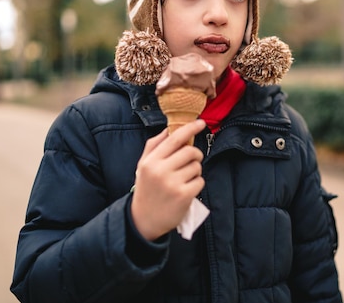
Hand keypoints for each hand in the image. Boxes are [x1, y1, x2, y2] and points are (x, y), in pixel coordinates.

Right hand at [130, 119, 205, 240]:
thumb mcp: (143, 166)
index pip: (174, 139)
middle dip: (195, 154)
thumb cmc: (146, 189)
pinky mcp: (183, 196)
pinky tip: (186, 189)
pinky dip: (196, 184)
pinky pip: (200, 181)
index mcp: (151, 161)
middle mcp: (160, 171)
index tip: (201, 123)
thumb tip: (168, 129)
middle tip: (192, 160)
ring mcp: (172, 184)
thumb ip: (154, 146)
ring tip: (184, 179)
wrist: (143, 220)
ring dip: (195, 171)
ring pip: (196, 166)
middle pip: (190, 151)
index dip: (190, 128)